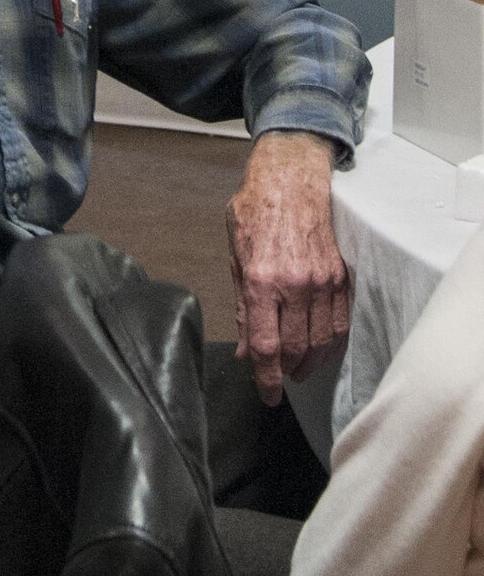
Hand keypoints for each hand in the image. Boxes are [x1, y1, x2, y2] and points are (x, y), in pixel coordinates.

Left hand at [226, 130, 349, 404]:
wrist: (292, 180)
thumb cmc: (255, 212)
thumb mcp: (235, 254)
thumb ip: (242, 305)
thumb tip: (244, 350)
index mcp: (262, 280)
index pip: (266, 345)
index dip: (266, 378)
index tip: (267, 395)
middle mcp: (295, 285)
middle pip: (297, 349)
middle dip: (287, 372)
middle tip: (279, 380)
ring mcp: (322, 282)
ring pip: (322, 342)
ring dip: (310, 362)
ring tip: (297, 368)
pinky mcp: (341, 278)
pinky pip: (339, 323)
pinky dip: (329, 344)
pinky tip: (318, 348)